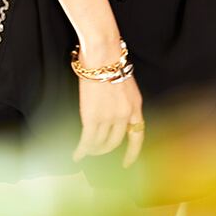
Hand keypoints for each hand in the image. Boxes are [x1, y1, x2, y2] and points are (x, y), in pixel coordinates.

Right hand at [71, 41, 144, 168]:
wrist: (102, 53)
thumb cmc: (109, 59)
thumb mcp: (125, 82)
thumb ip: (123, 99)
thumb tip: (113, 110)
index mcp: (136, 105)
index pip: (138, 135)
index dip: (132, 152)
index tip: (127, 162)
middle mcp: (125, 114)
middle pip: (116, 141)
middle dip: (105, 150)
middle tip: (96, 151)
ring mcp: (109, 117)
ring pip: (101, 143)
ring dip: (92, 149)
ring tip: (86, 150)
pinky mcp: (93, 116)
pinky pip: (88, 140)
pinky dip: (82, 150)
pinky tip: (77, 155)